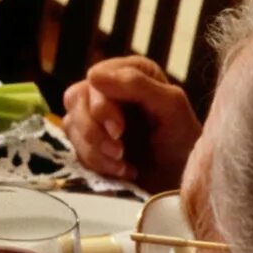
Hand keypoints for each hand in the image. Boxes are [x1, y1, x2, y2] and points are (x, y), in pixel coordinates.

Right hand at [61, 55, 199, 188]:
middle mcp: (107, 89)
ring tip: (123, 165)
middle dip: (95, 131)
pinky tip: (120, 170)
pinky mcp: (85, 139)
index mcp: (128, 72)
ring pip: (71, 123)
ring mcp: (92, 115)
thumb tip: (92, 74)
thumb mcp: (170, 106)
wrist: (178, 180)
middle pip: (76, 98)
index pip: (96, 78)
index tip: (119, 131)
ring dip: (95, 150)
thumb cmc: (181, 140)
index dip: (102, 105)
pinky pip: (73, 147)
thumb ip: (136, 84)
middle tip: (119, 151)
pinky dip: (95, 163)